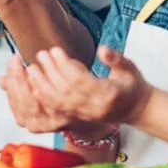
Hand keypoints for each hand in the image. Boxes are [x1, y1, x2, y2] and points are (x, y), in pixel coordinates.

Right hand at [0, 54, 73, 133]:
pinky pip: (64, 85)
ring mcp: (58, 117)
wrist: (87, 109)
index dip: (12, 84)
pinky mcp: (76, 104)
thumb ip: (18, 89)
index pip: (16, 104)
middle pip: (27, 102)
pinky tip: (54, 53)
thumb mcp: (34, 95)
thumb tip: (1, 80)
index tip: (10, 65)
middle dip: (19, 78)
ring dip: (38, 73)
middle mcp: (44, 125)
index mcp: (32, 123)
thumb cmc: (57, 100)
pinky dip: (59, 66)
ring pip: (45, 94)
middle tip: (15, 59)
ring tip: (35, 56)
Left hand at [26, 46, 152, 125]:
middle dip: (49, 73)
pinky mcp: (79, 117)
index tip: (55, 50)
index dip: (65, 65)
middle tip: (40, 54)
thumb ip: (116, 58)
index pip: (80, 80)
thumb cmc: (132, 85)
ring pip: (58, 103)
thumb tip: (102, 50)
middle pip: (65, 92)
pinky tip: (33, 87)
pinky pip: (57, 110)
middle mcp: (94, 107)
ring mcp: (86, 115)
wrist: (135, 109)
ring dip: (42, 86)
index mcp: (109, 94)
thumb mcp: (130, 67)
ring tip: (31, 69)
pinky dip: (44, 99)